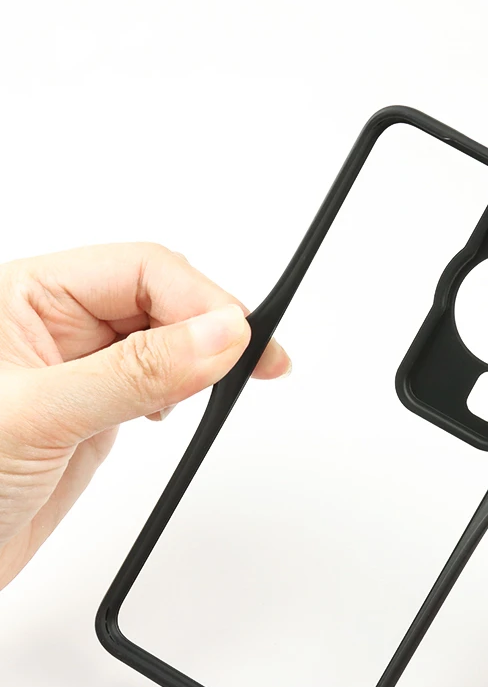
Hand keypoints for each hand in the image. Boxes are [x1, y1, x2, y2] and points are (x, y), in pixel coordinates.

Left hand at [0, 243, 289, 589]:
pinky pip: (159, 378)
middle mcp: (56, 323)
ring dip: (205, 355)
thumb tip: (218, 337)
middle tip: (260, 360)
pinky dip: (187, 387)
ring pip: (167, 336)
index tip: (241, 341)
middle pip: (163, 296)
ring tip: (231, 379)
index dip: (200, 300)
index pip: (142, 270)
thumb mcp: (41, 416)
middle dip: (214, 324)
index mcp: (28, 296)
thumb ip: (136, 372)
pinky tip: (184, 404)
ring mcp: (80, 367)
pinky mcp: (97, 408)